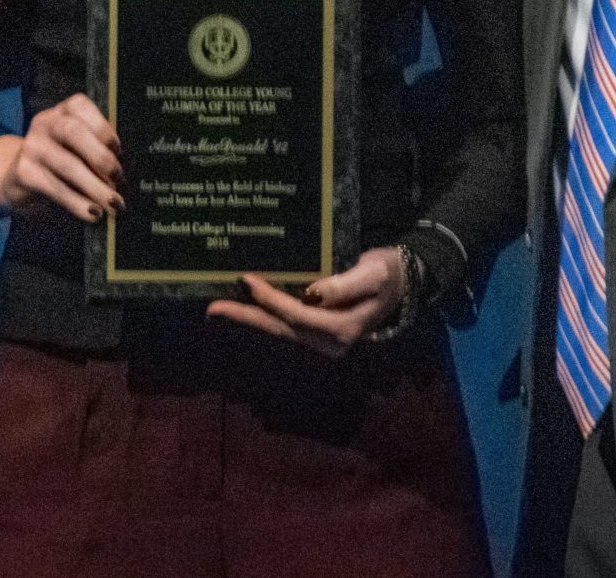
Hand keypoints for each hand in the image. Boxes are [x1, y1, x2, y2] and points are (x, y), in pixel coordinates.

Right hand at [0, 94, 123, 221]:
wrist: (13, 179)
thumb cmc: (56, 162)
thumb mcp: (73, 148)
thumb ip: (94, 150)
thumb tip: (122, 171)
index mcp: (61, 112)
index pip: (80, 107)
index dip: (102, 126)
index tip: (118, 149)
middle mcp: (44, 124)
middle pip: (73, 132)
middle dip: (101, 157)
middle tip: (119, 178)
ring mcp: (31, 147)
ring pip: (68, 165)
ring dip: (95, 187)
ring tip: (113, 203)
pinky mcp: (24, 173)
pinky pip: (56, 189)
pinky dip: (78, 203)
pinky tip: (92, 213)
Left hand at [204, 248, 405, 356]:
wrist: (402, 283)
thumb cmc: (387, 274)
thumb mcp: (372, 274)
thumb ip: (343, 284)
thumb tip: (312, 293)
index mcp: (342, 329)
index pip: (297, 314)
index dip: (270, 298)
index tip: (247, 280)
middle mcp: (330, 341)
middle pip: (280, 328)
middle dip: (246, 317)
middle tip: (213, 309)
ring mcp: (324, 341)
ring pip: (280, 329)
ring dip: (251, 317)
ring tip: (220, 307)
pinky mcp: (320, 332)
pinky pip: (287, 325)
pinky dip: (265, 316)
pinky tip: (247, 306)